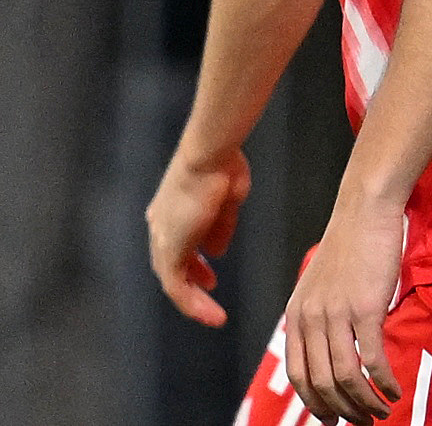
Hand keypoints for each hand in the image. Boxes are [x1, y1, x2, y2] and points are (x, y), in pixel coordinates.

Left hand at [147, 140, 250, 327]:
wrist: (208, 160)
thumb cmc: (222, 169)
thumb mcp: (227, 203)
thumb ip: (220, 228)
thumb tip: (215, 251)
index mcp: (173, 213)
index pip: (179, 246)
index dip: (195, 262)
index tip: (211, 272)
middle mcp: (163, 228)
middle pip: (173, 265)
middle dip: (192, 282)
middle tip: (209, 292)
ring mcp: (163, 241)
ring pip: (173, 280)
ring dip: (193, 299)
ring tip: (212, 314)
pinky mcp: (168, 252)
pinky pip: (177, 286)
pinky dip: (192, 302)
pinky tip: (209, 312)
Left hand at [284, 193, 404, 421]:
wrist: (365, 209)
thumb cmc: (351, 244)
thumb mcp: (322, 285)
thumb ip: (322, 316)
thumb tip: (336, 348)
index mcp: (296, 317)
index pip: (298, 376)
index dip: (315, 404)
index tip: (334, 419)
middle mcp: (310, 320)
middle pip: (321, 384)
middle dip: (343, 411)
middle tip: (364, 422)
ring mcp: (336, 315)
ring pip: (345, 377)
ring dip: (365, 402)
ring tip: (383, 411)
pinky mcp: (365, 308)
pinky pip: (371, 359)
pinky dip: (383, 381)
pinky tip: (395, 389)